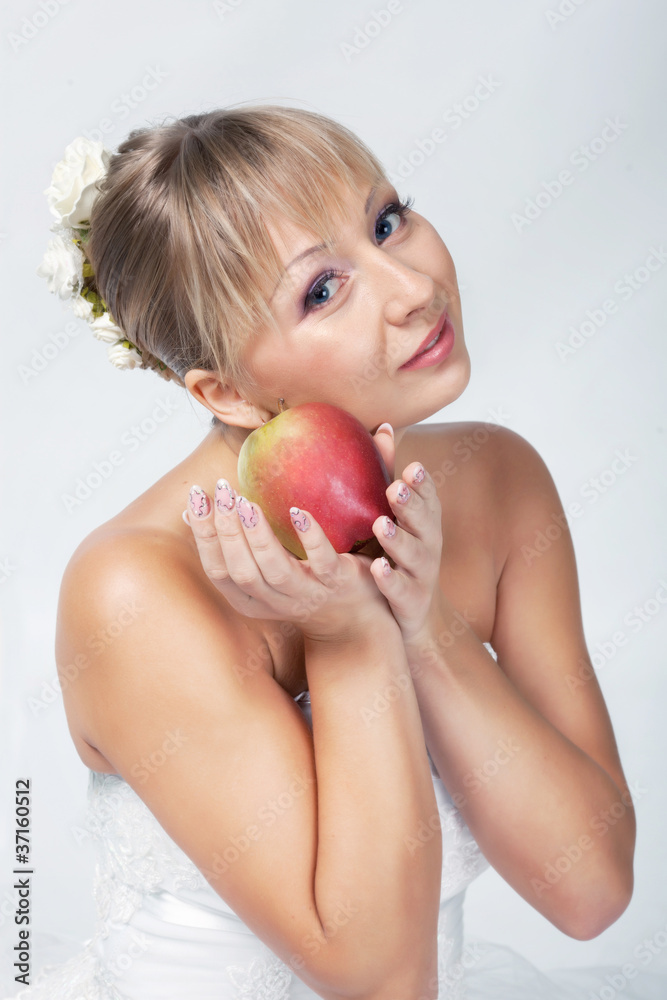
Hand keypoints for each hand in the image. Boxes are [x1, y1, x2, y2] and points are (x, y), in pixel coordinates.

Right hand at [183, 480, 392, 643]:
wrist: (355, 617)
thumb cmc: (301, 583)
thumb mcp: (262, 570)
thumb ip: (233, 544)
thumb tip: (190, 512)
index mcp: (251, 600)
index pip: (218, 571)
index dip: (204, 536)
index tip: (195, 499)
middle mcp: (276, 601)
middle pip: (242, 571)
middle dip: (227, 531)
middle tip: (221, 491)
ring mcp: (308, 594)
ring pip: (275, 570)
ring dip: (258, 535)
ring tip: (247, 503)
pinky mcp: (338, 582)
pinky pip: (321, 561)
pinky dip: (309, 537)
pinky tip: (298, 512)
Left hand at [367, 435, 443, 646]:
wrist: (415, 618)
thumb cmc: (400, 556)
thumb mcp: (398, 516)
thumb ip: (389, 474)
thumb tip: (383, 425)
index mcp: (425, 522)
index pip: (429, 498)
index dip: (423, 484)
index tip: (412, 467)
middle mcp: (429, 544)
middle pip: (424, 523)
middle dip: (411, 505)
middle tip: (395, 489)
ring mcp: (421, 574)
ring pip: (413, 555)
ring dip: (398, 539)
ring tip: (381, 525)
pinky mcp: (410, 601)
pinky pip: (401, 590)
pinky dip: (390, 580)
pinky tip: (376, 569)